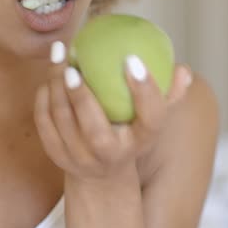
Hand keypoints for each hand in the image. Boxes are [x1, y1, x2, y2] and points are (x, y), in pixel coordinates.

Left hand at [33, 41, 192, 182]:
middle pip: (94, 129)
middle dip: (82, 96)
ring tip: (58, 54)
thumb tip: (183, 70)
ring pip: (62, 121)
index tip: (132, 59)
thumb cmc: (130, 134)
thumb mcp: (152, 120)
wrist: (101, 173)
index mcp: (140, 141)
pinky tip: (50, 75)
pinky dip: (44, 96)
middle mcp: (110, 156)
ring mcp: (79, 159)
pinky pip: (44, 122)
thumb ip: (169, 95)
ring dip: (56, 86)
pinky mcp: (56, 154)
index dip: (145, 90)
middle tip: (74, 62)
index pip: (152, 118)